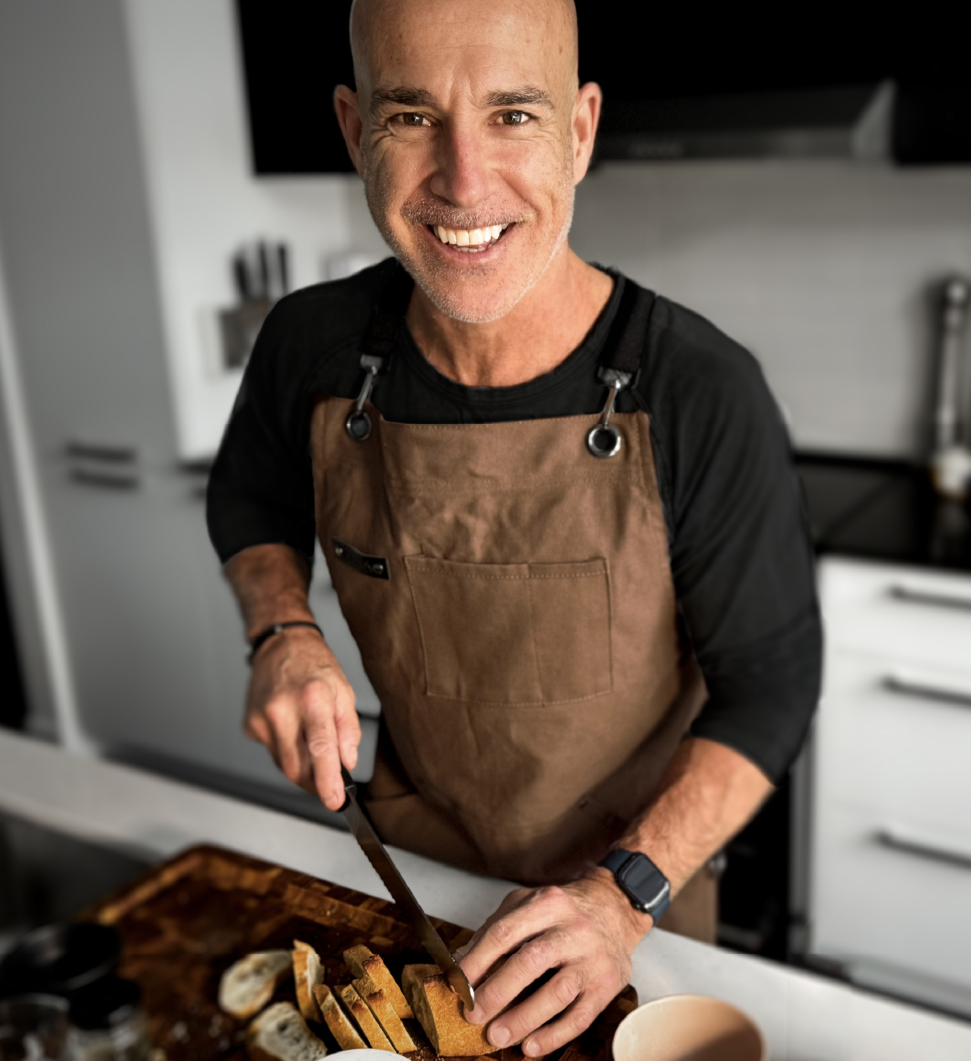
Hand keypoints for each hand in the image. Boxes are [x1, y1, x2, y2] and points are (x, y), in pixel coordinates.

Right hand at [244, 626, 360, 809]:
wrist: (282, 644)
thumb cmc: (316, 666)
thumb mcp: (344, 692)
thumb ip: (348, 730)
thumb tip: (347, 763)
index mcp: (313, 698)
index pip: (320, 748)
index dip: (327, 780)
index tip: (334, 801)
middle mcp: (282, 709)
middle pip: (296, 767)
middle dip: (315, 783)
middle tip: (329, 783)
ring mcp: (262, 718)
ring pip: (283, 764)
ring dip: (301, 765)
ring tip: (311, 742)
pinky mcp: (250, 725)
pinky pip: (271, 751)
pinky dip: (285, 749)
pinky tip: (291, 727)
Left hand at [456, 870, 651, 1055]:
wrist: (614, 908)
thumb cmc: (563, 911)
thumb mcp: (529, 904)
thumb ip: (496, 930)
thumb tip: (460, 964)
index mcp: (547, 903)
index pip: (505, 932)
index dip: (478, 961)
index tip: (458, 984)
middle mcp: (572, 928)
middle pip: (530, 962)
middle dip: (497, 992)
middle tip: (473, 1014)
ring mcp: (592, 957)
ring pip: (557, 991)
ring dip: (524, 1018)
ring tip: (497, 1036)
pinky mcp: (607, 984)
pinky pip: (581, 1015)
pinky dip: (554, 1035)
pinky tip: (531, 1046)